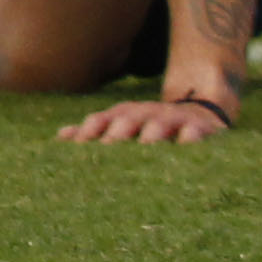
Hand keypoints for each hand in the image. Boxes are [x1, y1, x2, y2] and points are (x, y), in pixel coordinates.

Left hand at [58, 90, 238, 145]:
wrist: (199, 112)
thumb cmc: (151, 126)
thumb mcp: (124, 125)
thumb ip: (96, 131)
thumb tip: (61, 136)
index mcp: (123, 114)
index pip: (100, 120)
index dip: (87, 131)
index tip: (77, 146)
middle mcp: (145, 113)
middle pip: (127, 121)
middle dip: (115, 133)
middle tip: (107, 149)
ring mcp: (172, 119)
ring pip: (159, 125)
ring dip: (150, 134)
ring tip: (145, 148)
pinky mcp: (200, 128)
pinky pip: (195, 132)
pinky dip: (190, 138)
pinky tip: (185, 146)